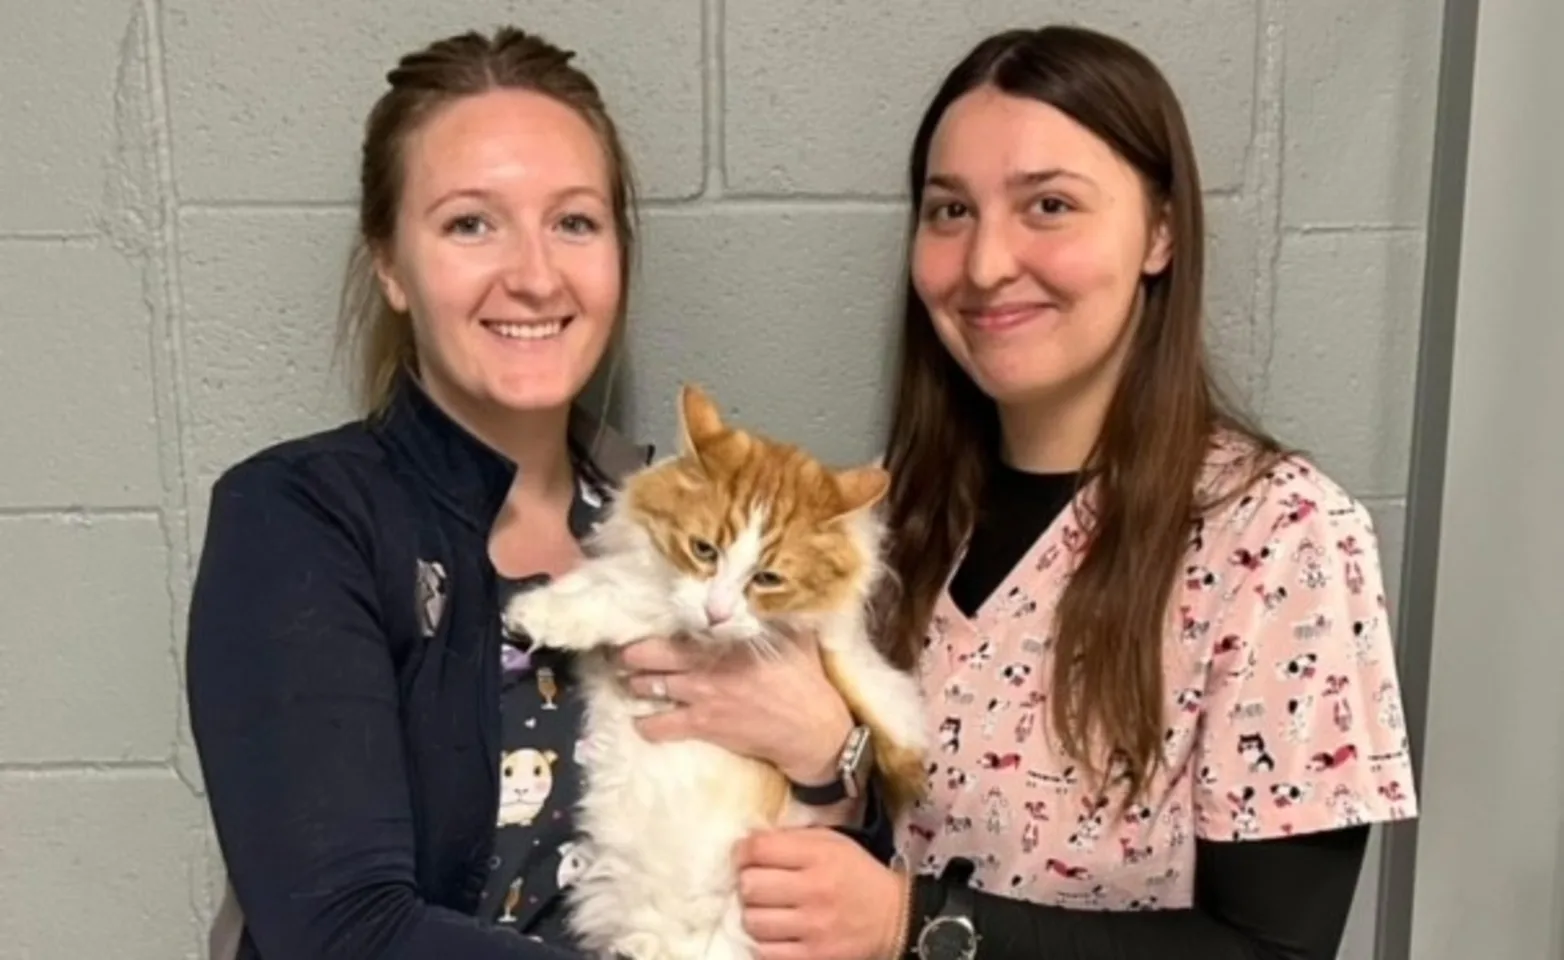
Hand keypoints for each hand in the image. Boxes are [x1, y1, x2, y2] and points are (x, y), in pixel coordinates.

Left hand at [617, 631, 853, 784]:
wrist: (811, 729)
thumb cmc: (804, 679)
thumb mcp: (793, 635)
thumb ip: (771, 613)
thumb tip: (761, 590)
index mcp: (726, 638)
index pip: (677, 626)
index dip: (652, 626)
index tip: (637, 624)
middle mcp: (707, 664)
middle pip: (650, 655)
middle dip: (630, 653)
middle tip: (622, 652)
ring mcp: (702, 696)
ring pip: (649, 687)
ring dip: (634, 684)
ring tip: (629, 681)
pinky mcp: (703, 725)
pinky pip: (660, 727)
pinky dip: (645, 724)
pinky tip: (641, 722)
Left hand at [734, 827, 907, 959]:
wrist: (894, 918)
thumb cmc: (856, 874)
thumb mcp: (832, 843)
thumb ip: (791, 839)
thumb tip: (747, 843)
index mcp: (819, 855)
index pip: (759, 849)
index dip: (742, 852)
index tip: (744, 857)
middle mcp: (814, 890)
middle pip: (750, 885)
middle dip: (748, 883)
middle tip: (758, 885)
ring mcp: (813, 927)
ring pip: (752, 921)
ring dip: (753, 915)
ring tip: (766, 911)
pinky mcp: (813, 956)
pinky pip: (765, 952)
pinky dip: (764, 942)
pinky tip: (775, 933)